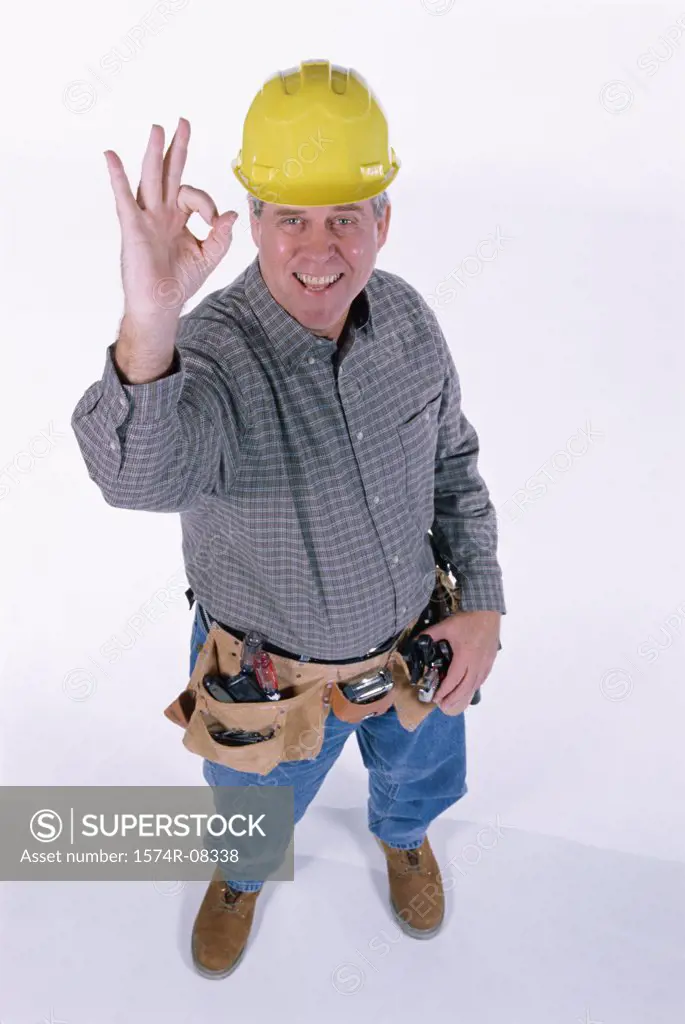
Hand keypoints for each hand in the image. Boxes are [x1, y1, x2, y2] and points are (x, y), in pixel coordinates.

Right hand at [104, 117, 238, 321]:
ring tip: (158, 128)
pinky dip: (117, 177)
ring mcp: (146, 218)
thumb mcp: (208, 256)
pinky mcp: (133, 227)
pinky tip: (111, 156)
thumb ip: (221, 235)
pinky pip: (124, 198)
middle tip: (183, 121)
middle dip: (176, 147)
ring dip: (154, 153)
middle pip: (168, 173)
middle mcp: (160, 213)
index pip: (193, 194)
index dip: (208, 204)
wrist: (160, 305)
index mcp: (177, 218)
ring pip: (150, 179)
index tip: (216, 222)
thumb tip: (232, 213)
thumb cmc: (179, 283)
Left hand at [420, 611, 500, 714]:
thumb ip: (431, 634)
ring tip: (455, 702)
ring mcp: (485, 663)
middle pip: (465, 687)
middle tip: (444, 706)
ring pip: (475, 685)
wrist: (487, 611)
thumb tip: (417, 639)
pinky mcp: (490, 660)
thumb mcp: (446, 626)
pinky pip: (482, 678)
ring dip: (464, 695)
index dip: (444, 691)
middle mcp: (476, 663)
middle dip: (453, 698)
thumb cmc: (467, 619)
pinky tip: (470, 689)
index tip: (436, 698)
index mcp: (464, 657)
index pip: (453, 680)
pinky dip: (474, 686)